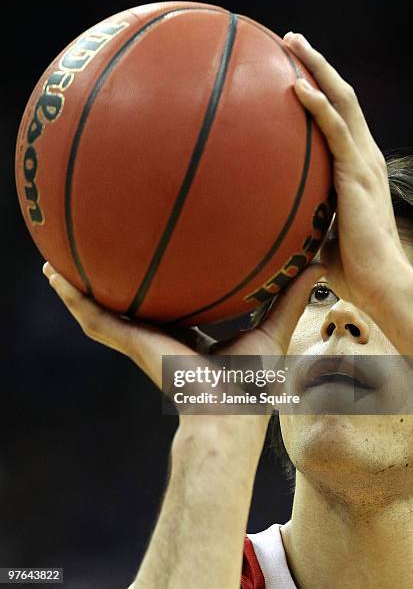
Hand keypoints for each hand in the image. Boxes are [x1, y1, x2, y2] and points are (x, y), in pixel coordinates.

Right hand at [42, 260, 324, 430]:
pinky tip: (54, 276)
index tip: (150, 265)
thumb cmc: (252, 383)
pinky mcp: (130, 342)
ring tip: (54, 265)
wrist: (228, 417)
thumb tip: (314, 261)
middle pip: (126, 306)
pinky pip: (95, 318)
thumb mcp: (270, 328)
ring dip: (76, 290)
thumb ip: (288, 296)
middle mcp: (156, 337)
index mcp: (183, 335)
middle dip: (106, 285)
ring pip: (99, 312)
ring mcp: (138, 341)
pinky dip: (72, 299)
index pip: (165, 306)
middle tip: (89, 258)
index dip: (156, 287)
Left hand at [283, 32, 411, 314]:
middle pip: (342, 97)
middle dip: (317, 64)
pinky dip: (318, 106)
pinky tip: (296, 87)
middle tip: (291, 41)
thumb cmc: (352, 264)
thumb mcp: (323, 232)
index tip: (296, 69)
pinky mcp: (356, 175)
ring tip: (292, 43)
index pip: (340, 117)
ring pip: (342, 101)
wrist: (379, 283)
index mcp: (357, 166)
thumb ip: (306, 217)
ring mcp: (363, 162)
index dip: (322, 89)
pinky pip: (336, 132)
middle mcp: (364, 156)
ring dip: (317, 69)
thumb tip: (277, 222)